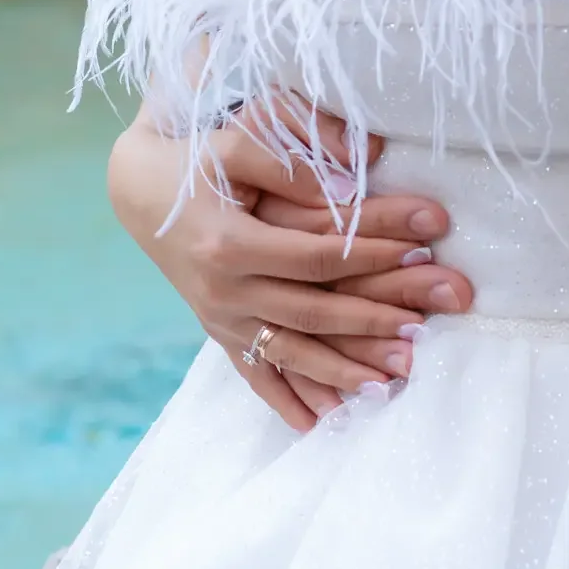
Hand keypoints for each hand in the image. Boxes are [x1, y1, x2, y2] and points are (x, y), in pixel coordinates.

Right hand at [108, 102, 473, 433]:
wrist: (141, 190)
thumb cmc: (198, 159)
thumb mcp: (238, 144)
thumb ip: (295, 161)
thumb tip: (358, 176)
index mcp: (231, 244)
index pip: (320, 255)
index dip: (376, 250)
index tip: (427, 244)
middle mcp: (224, 291)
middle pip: (313, 312)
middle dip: (375, 320)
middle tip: (427, 326)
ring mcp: (220, 318)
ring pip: (290, 354)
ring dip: (343, 370)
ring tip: (394, 380)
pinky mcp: (218, 330)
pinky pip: (254, 373)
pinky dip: (286, 399)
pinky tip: (320, 424)